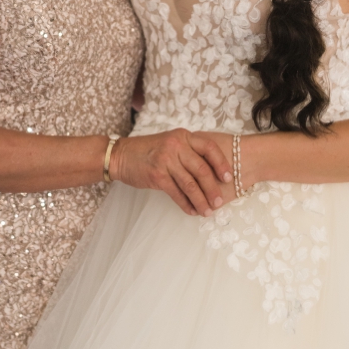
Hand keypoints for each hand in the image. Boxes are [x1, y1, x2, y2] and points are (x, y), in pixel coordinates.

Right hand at [111, 129, 232, 216]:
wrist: (120, 155)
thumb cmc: (147, 151)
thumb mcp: (170, 143)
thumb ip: (188, 152)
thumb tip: (211, 173)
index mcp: (183, 136)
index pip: (210, 148)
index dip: (222, 164)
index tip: (228, 179)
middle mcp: (176, 146)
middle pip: (202, 170)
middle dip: (213, 189)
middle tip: (219, 202)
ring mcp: (166, 160)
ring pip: (191, 184)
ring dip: (201, 200)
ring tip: (208, 211)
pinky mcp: (157, 175)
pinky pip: (177, 193)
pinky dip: (186, 204)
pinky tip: (191, 210)